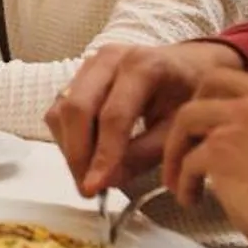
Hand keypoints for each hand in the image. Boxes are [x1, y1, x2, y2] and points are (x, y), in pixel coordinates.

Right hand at [47, 40, 245, 195]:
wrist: (187, 66)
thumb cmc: (187, 96)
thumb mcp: (178, 128)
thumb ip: (144, 154)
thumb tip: (107, 181)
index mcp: (144, 66)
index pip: (114, 116)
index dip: (103, 155)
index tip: (95, 188)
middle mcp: (110, 59)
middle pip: (77, 108)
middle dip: (77, 154)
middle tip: (86, 188)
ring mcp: (90, 65)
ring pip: (62, 110)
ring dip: (69, 148)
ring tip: (87, 175)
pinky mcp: (78, 76)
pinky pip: (59, 109)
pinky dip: (67, 138)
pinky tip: (86, 156)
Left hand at [162, 71, 247, 247]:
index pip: (247, 82)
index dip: (225, 102)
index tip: (216, 128)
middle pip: (212, 82)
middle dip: (193, 110)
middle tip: (188, 142)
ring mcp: (244, 119)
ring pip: (188, 117)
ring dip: (177, 149)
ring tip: (179, 178)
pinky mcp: (223, 149)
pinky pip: (188, 160)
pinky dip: (183, 182)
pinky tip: (191, 199)